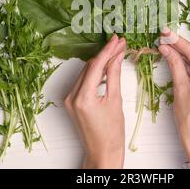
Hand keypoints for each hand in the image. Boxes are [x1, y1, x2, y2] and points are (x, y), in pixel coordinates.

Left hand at [64, 35, 125, 168]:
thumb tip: (117, 56)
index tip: (116, 40)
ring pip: (86, 72)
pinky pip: (83, 81)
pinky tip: (105, 66)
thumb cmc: (111, 132)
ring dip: (100, 62)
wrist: (102, 151)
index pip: (95, 66)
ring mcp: (70, 99)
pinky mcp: (72, 101)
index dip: (107, 50)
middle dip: (105, 54)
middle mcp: (72, 96)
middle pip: (89, 67)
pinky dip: (94, 72)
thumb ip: (114, 75)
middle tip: (119, 44)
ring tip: (115, 52)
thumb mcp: (115, 100)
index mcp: (83, 97)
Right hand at [159, 28, 189, 161]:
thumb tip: (166, 49)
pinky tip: (176, 59)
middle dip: (179, 48)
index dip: (178, 41)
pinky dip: (189, 67)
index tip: (166, 32)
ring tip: (167, 47)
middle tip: (164, 38)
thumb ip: (174, 64)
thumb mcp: (180, 88)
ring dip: (183, 57)